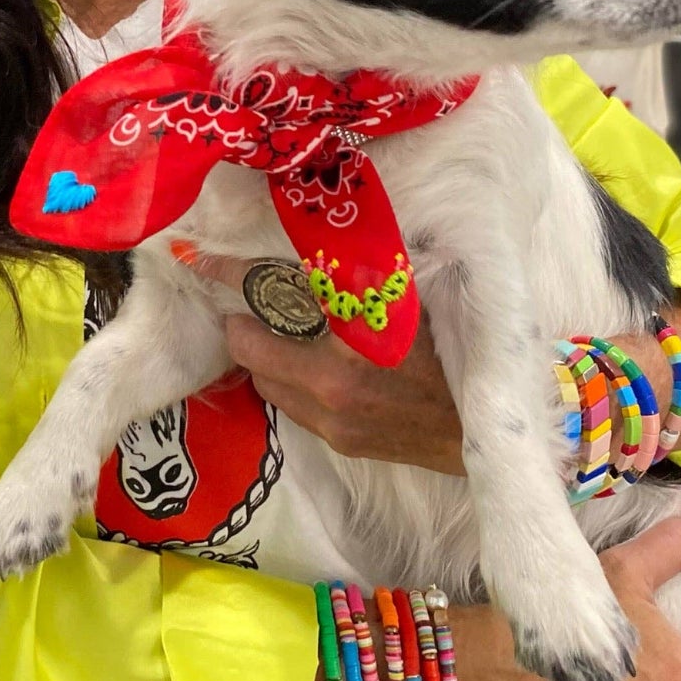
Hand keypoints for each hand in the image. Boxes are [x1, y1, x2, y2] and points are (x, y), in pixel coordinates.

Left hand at [175, 245, 465, 473]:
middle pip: (252, 350)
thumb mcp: (408, 298)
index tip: (199, 259)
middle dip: (245, 324)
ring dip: (266, 357)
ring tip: (282, 335)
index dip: (232, 274)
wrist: (481, 429)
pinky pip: (292, 405)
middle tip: (252, 304)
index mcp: (351, 342)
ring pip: (266, 382)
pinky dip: (290, 382)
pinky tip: (311, 367)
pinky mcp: (338, 442)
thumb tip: (319, 237)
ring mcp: (331, 422)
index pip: (272, 297)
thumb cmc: (451, 351)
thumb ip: (358, 274)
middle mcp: (331, 388)